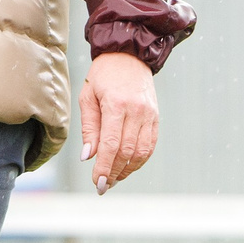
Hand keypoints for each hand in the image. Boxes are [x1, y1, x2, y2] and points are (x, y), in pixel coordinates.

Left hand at [78, 52, 158, 192]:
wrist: (129, 56)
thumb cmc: (102, 76)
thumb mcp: (87, 97)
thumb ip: (89, 128)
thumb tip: (88, 157)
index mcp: (117, 105)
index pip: (112, 145)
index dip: (104, 167)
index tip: (97, 182)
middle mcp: (137, 111)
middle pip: (127, 152)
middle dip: (114, 172)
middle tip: (102, 186)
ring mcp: (149, 115)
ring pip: (142, 152)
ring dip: (127, 170)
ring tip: (112, 179)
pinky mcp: (156, 118)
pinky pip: (150, 145)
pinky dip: (139, 160)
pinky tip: (126, 167)